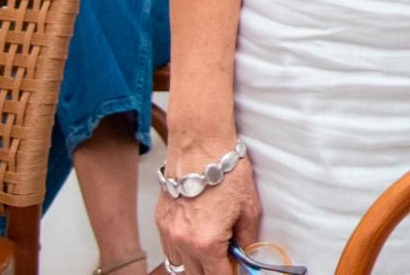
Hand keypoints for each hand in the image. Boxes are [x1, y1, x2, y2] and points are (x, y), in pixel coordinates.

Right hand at [156, 149, 261, 274]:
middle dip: (213, 270)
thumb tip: (244, 254)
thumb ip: (246, 239)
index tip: (236, 271)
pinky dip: (182, 250)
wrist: (201, 147)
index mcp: (207, 242)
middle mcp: (183, 242)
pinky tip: (195, 239)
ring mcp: (168, 233)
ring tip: (211, 248)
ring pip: (180, 265)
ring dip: (196, 263)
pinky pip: (169, 249)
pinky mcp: (160, 221)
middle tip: (226, 258)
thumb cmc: (227, 173)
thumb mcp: (249, 209)